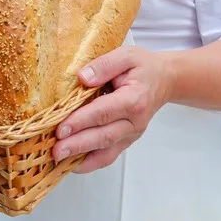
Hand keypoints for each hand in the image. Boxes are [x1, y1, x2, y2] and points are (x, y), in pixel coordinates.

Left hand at [52, 46, 173, 172]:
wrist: (164, 81)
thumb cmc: (143, 67)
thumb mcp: (126, 55)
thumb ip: (104, 65)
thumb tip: (83, 78)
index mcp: (134, 99)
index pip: (104, 112)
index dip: (81, 121)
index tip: (61, 128)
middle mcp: (135, 122)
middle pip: (103, 136)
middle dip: (77, 145)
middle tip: (55, 150)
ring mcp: (131, 135)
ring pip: (106, 151)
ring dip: (81, 157)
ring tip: (59, 160)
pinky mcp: (126, 141)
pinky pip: (108, 156)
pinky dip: (90, 163)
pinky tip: (72, 164)